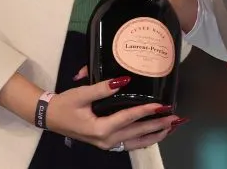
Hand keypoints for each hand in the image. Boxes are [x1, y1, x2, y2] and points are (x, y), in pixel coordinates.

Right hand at [45, 75, 182, 150]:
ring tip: (172, 127)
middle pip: (137, 133)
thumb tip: (122, 81)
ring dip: (155, 135)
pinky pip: (130, 143)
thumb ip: (102, 88)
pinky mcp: (107, 143)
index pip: (128, 118)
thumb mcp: (81, 94)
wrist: (50, 117)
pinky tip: (156, 134)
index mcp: (100, 128)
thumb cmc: (65, 104)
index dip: (146, 110)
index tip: (162, 105)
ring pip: (136, 142)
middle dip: (158, 125)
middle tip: (176, 117)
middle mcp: (106, 140)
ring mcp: (107, 144)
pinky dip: (145, 139)